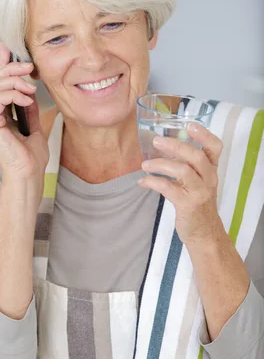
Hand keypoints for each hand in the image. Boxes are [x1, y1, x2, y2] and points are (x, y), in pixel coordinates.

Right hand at [0, 42, 48, 189]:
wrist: (29, 175)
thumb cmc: (32, 157)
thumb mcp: (36, 126)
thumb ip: (30, 109)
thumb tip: (30, 91)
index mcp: (1, 113)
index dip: (2, 63)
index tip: (9, 48)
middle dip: (12, 68)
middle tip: (30, 67)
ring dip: (14, 80)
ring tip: (31, 87)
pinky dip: (13, 93)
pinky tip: (26, 98)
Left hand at [138, 123, 223, 245]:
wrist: (205, 233)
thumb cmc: (197, 204)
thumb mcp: (197, 182)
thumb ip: (185, 166)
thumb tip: (159, 150)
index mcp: (211, 170)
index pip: (215, 147)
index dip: (204, 134)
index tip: (189, 125)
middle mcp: (209, 179)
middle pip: (196, 156)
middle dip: (175, 146)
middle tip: (156, 141)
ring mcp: (200, 192)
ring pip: (182, 170)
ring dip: (160, 164)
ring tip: (145, 165)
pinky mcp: (188, 204)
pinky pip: (168, 188)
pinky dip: (153, 182)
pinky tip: (143, 182)